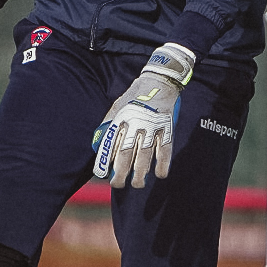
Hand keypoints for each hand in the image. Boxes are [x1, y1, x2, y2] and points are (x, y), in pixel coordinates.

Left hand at [91, 43, 195, 187]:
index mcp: (121, 118)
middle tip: (117, 184)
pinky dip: (162, 164)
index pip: (110, 144)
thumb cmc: (135, 96)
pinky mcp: (167, 128)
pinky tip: (159, 175)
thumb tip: (99, 143)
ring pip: (145, 155)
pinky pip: (165, 150)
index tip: (101, 174)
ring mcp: (152, 127)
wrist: (159, 81)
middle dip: (121, 172)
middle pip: (126, 153)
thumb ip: (109, 123)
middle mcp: (135, 124)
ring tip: (137, 184)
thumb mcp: (117, 106)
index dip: (105, 161)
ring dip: (140, 173)